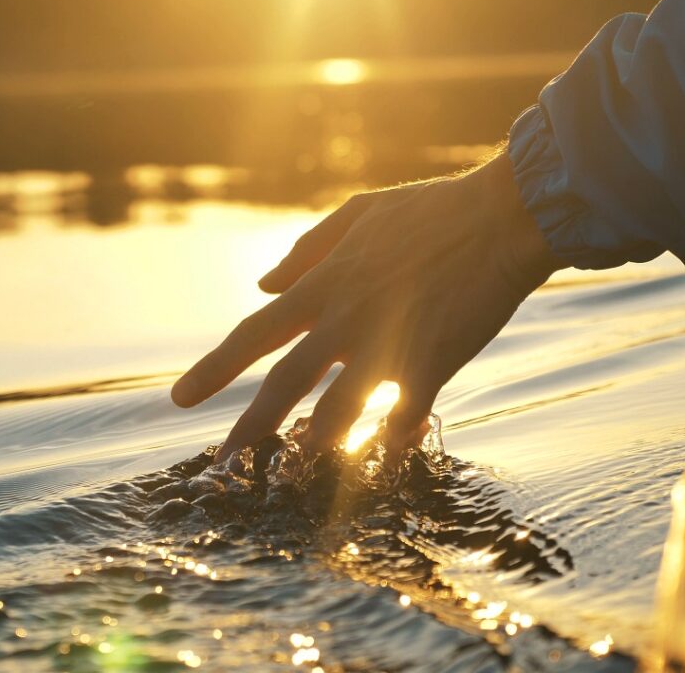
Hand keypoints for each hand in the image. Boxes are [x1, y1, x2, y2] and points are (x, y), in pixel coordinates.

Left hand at [172, 150, 563, 462]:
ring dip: (313, 446)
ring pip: (336, 411)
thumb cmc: (433, 211)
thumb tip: (262, 283)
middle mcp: (345, 317)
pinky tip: (384, 457)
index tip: (180, 398)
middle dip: (249, 427)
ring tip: (293, 474)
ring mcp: (387, 343)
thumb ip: (307, 250)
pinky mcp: (430, 364)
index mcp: (325, 283)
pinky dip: (390, 440)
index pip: (254, 333)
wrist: (504, 216)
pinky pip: (400, 417)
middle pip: (284, 383)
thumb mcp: (360, 214)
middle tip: (221, 462)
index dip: (214, 368)